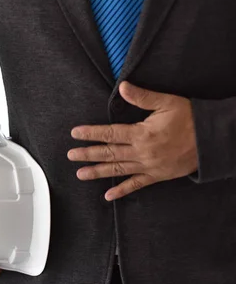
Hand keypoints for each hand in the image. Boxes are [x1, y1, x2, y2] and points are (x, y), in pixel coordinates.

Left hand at [68, 82, 197, 200]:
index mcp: (142, 133)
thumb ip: (142, 96)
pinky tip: (108, 196)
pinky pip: (136, 185)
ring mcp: (149, 166)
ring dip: (98, 172)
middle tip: (70, 155)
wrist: (212, 139)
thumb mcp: (167, 102)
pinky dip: (122, 191)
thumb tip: (122, 87)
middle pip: (109, 153)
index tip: (75, 134)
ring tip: (80, 174)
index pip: (110, 133)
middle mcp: (142, 152)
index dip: (91, 133)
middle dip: (88, 154)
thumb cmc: (189, 117)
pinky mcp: (157, 176)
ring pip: (118, 170)